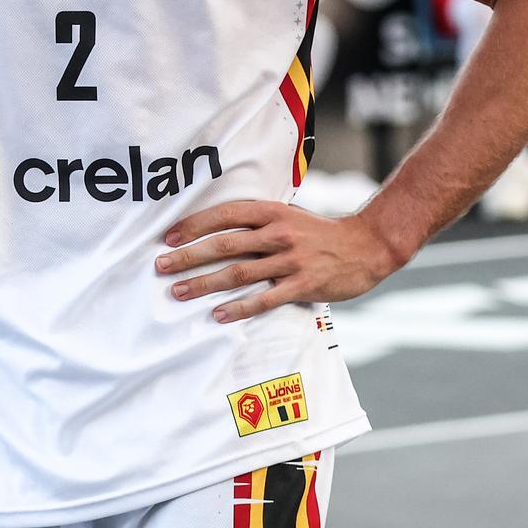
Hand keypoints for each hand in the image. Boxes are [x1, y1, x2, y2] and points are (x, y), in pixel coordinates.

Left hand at [158, 202, 400, 322]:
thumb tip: (222, 225)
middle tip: (161, 266)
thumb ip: (260, 219)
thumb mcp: (290, 214)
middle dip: (188, 256)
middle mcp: (278, 234)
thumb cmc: (322, 232)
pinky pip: (264, 298)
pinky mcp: (302, 284)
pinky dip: (239, 307)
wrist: (366, 246)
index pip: (225, 216)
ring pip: (238, 273)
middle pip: (224, 245)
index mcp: (272, 212)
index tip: (169, 237)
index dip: (195, 225)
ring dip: (204, 284)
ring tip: (178, 292)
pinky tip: (218, 315)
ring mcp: (290, 260)